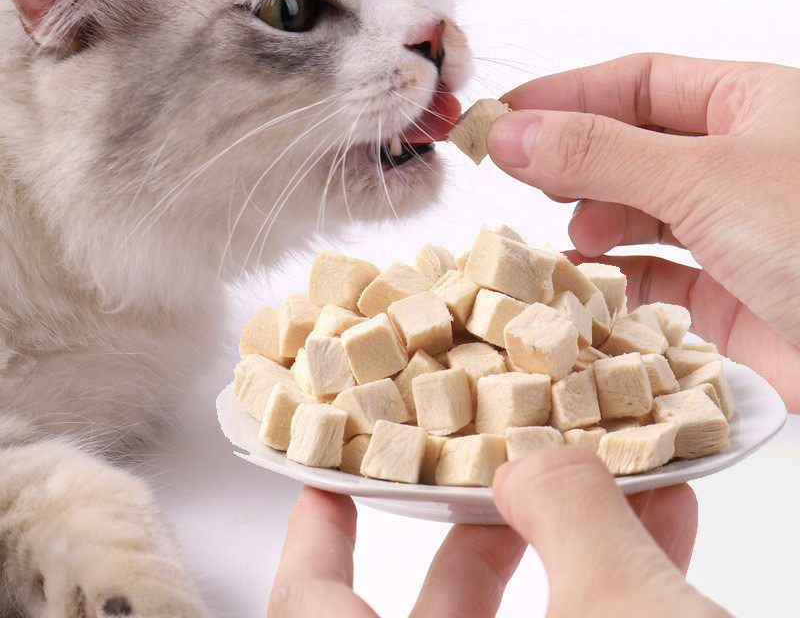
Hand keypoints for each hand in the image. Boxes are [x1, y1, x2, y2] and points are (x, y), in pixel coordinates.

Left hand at [267, 448, 720, 617]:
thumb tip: (537, 469)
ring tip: (618, 496)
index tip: (334, 481)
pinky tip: (666, 552)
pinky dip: (616, 606)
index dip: (313, 542)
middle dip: (481, 534)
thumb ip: (568, 517)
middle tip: (512, 475)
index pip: (310, 616)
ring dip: (572, 561)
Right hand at [487, 53, 799, 410]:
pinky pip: (654, 274)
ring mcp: (733, 231)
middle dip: (573, 156)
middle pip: (632, 144)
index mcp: (751, 105)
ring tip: (562, 233)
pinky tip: (589, 277)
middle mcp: (739, 164)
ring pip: (638, 210)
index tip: (502, 113)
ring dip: (593, 218)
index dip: (567, 94)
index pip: (639, 82)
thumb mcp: (705, 177)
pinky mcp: (727, 296)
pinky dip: (615, 275)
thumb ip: (602, 153)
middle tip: (514, 170)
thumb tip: (511, 131)